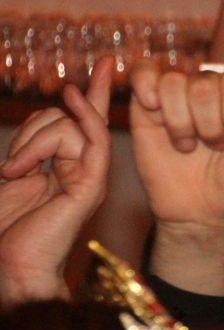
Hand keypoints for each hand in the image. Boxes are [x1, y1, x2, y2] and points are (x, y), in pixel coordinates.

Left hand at [0, 57, 112, 303]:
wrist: (9, 266)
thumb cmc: (4, 229)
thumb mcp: (11, 175)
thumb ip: (30, 150)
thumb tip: (45, 123)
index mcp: (67, 171)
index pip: (85, 122)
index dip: (95, 92)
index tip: (108, 63)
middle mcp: (84, 172)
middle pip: (70, 119)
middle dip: (32, 129)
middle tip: (9, 170)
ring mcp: (90, 179)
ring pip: (72, 126)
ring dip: (32, 141)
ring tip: (12, 175)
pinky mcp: (91, 187)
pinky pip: (94, 139)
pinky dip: (79, 116)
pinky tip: (72, 97)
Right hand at [128, 59, 223, 237]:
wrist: (202, 216)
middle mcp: (213, 89)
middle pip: (205, 83)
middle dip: (210, 125)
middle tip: (214, 147)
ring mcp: (179, 95)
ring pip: (175, 83)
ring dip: (182, 122)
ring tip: (188, 145)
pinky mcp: (146, 105)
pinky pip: (143, 73)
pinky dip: (146, 85)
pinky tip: (153, 108)